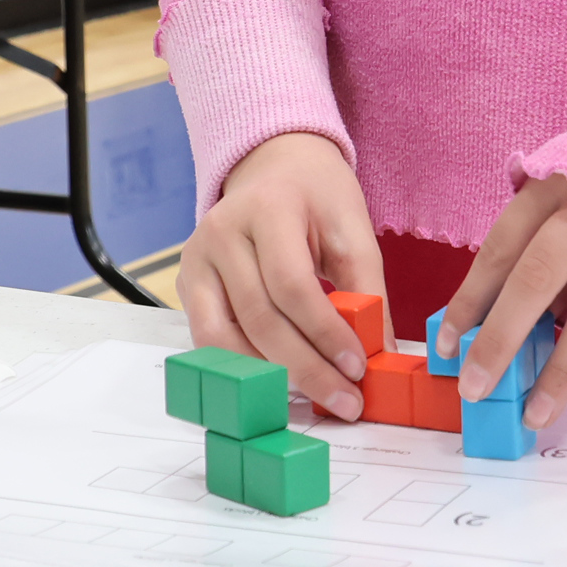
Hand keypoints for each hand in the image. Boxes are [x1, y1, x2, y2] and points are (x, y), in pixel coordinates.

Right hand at [178, 133, 381, 418]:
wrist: (275, 166)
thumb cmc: (317, 196)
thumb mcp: (353, 229)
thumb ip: (367, 290)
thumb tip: (380, 355)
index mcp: (267, 208)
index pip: (292, 285)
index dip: (325, 333)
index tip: (358, 368)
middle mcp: (221, 231)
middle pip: (259, 317)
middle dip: (306, 368)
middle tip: (345, 400)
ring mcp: (196, 257)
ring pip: (225, 337)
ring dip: (272, 375)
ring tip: (316, 397)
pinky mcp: (186, 281)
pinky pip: (209, 338)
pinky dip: (244, 365)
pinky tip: (280, 380)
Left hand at [447, 173, 566, 430]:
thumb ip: (536, 235)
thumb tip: (494, 310)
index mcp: (558, 184)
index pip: (501, 249)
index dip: (471, 301)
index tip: (448, 345)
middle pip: (537, 279)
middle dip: (501, 339)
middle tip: (475, 386)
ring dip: (559, 370)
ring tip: (534, 412)